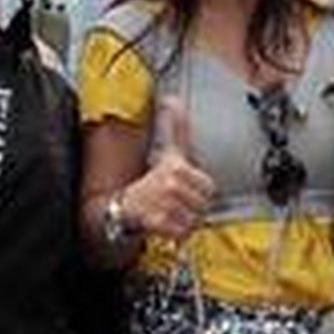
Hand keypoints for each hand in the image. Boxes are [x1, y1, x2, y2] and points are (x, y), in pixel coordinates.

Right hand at [119, 99, 214, 239]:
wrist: (124, 205)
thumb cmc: (152, 178)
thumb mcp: (169, 151)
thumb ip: (176, 127)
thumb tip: (172, 99)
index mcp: (177, 167)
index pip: (209, 188)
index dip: (201, 192)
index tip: (188, 190)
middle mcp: (170, 184)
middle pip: (203, 206)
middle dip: (194, 208)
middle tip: (179, 204)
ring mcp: (163, 204)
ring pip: (194, 221)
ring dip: (185, 221)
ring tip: (173, 213)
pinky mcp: (156, 223)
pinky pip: (181, 233)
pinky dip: (176, 234)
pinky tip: (166, 225)